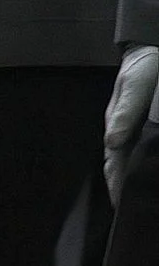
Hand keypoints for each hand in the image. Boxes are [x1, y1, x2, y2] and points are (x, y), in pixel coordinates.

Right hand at [108, 44, 158, 200]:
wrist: (154, 52)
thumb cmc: (144, 70)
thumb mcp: (135, 88)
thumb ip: (124, 114)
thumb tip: (112, 142)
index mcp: (117, 126)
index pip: (114, 162)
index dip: (116, 184)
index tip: (120, 206)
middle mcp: (125, 133)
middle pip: (122, 166)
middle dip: (125, 188)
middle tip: (133, 213)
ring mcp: (137, 132)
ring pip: (134, 161)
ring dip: (136, 180)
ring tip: (142, 201)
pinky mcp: (149, 129)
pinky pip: (146, 153)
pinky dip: (147, 167)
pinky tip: (153, 175)